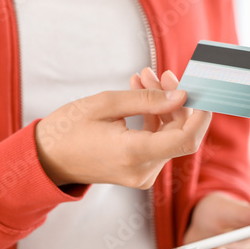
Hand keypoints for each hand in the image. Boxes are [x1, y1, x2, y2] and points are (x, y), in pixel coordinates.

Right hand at [35, 70, 211, 187]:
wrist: (48, 158)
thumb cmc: (69, 129)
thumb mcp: (105, 103)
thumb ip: (147, 100)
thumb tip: (182, 96)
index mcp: (133, 153)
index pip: (186, 139)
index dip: (201, 115)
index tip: (201, 91)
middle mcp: (142, 170)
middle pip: (179, 135)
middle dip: (176, 102)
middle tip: (160, 74)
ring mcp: (142, 174)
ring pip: (170, 137)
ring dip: (163, 107)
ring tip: (144, 79)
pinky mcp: (140, 171)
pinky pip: (158, 143)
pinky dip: (154, 120)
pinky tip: (141, 97)